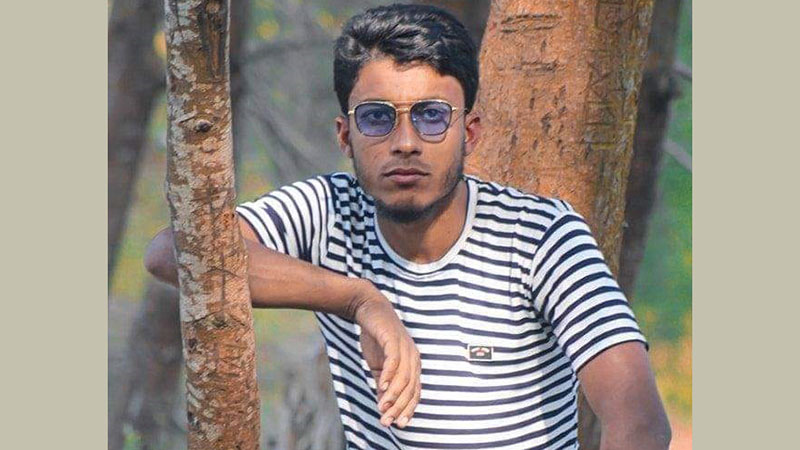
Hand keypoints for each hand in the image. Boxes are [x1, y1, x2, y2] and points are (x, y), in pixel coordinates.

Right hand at [352, 281, 421, 428]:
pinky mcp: (394, 339)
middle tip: (386, 421)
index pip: (415, 391)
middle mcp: (413, 357)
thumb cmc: (376, 338)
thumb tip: (384, 405)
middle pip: (410, 388)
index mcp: (413, 364)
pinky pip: (394, 361)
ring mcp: (405, 347)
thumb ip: (383, 383)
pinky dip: (389, 375)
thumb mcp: (379, 365)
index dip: (408, 409)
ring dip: (393, 395)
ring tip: (382, 408)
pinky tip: (382, 386)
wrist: (368, 310)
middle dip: (398, 407)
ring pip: (404, 377)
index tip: (399, 425)